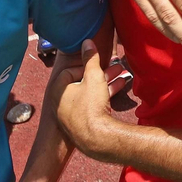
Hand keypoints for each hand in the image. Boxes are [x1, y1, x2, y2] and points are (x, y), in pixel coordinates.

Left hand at [52, 40, 116, 159]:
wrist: (96, 140)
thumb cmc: (91, 107)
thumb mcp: (93, 77)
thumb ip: (91, 59)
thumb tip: (87, 41)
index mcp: (58, 89)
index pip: (71, 70)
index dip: (87, 65)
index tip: (100, 63)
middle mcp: (61, 101)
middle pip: (82, 81)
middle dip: (101, 72)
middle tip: (116, 66)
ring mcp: (70, 114)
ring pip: (89, 92)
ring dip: (105, 83)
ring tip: (122, 74)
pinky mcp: (81, 123)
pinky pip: (91, 104)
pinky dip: (103, 96)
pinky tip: (119, 89)